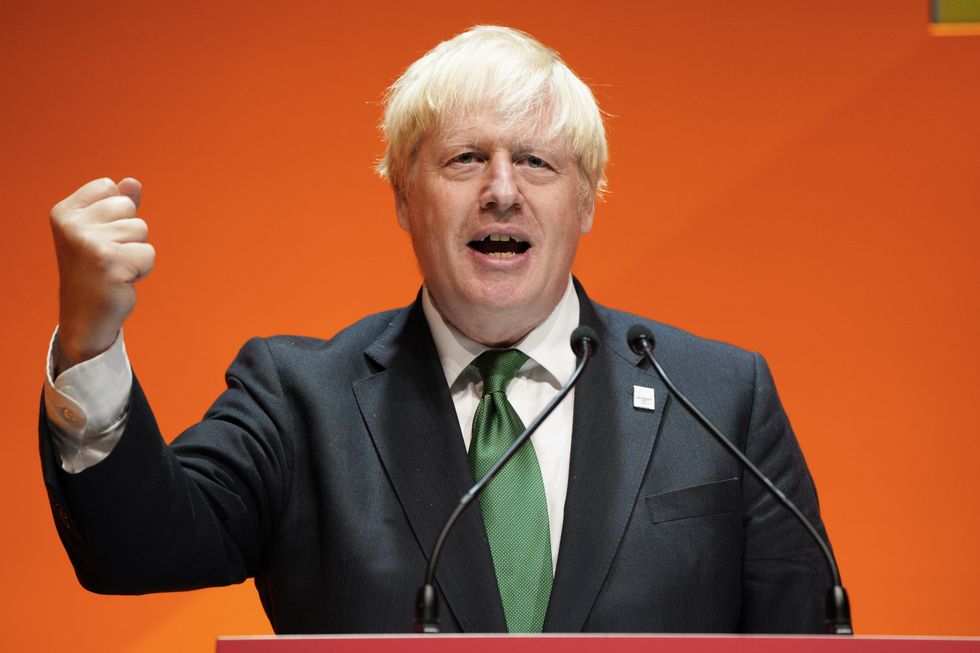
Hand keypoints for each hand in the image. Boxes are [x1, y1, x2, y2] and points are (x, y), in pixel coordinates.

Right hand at [50, 177, 154, 370]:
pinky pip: (148, 253)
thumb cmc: (96, 270)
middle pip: (128, 207)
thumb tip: (133, 182)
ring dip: (136, 251)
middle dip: (129, 232)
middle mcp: (72, 225)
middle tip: (110, 256)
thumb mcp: (102, 232)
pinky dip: (142, 268)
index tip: (100, 237)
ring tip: (115, 268)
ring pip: (141, 229)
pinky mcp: (110, 262)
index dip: (116, 213)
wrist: (86, 316)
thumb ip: (116, 205)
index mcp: (65, 212)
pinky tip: (122, 279)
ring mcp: (89, 243)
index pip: (109, 187)